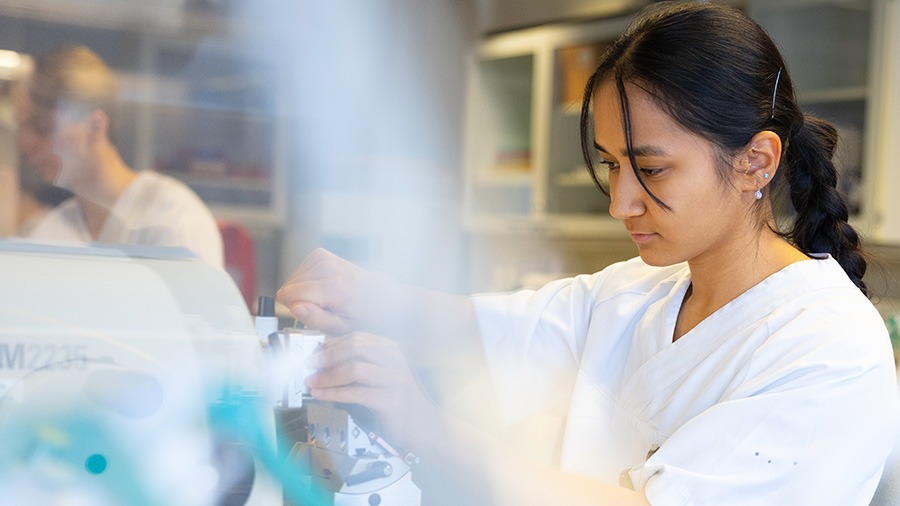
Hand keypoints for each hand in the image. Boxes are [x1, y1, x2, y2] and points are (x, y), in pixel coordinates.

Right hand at [276, 249, 388, 335]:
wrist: (374, 294)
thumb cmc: (358, 313)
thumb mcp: (338, 326)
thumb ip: (314, 319)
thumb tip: (295, 307)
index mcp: (332, 286)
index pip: (288, 294)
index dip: (294, 307)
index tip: (310, 312)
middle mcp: (327, 267)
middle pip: (288, 286)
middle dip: (299, 299)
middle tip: (321, 305)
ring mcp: (323, 258)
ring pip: (291, 279)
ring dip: (303, 290)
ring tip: (324, 296)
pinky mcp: (319, 254)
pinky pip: (298, 271)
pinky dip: (307, 281)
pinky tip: (322, 286)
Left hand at [305, 332, 439, 450]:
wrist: (423, 426)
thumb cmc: (397, 400)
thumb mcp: (378, 376)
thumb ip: (356, 364)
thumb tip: (323, 356)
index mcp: (390, 349)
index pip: (356, 338)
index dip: (331, 345)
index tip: (314, 353)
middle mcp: (394, 360)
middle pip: (354, 347)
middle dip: (326, 356)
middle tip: (309, 365)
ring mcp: (395, 379)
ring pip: (354, 368)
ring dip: (327, 376)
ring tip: (312, 382)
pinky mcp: (391, 400)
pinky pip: (356, 393)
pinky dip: (334, 393)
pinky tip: (322, 395)